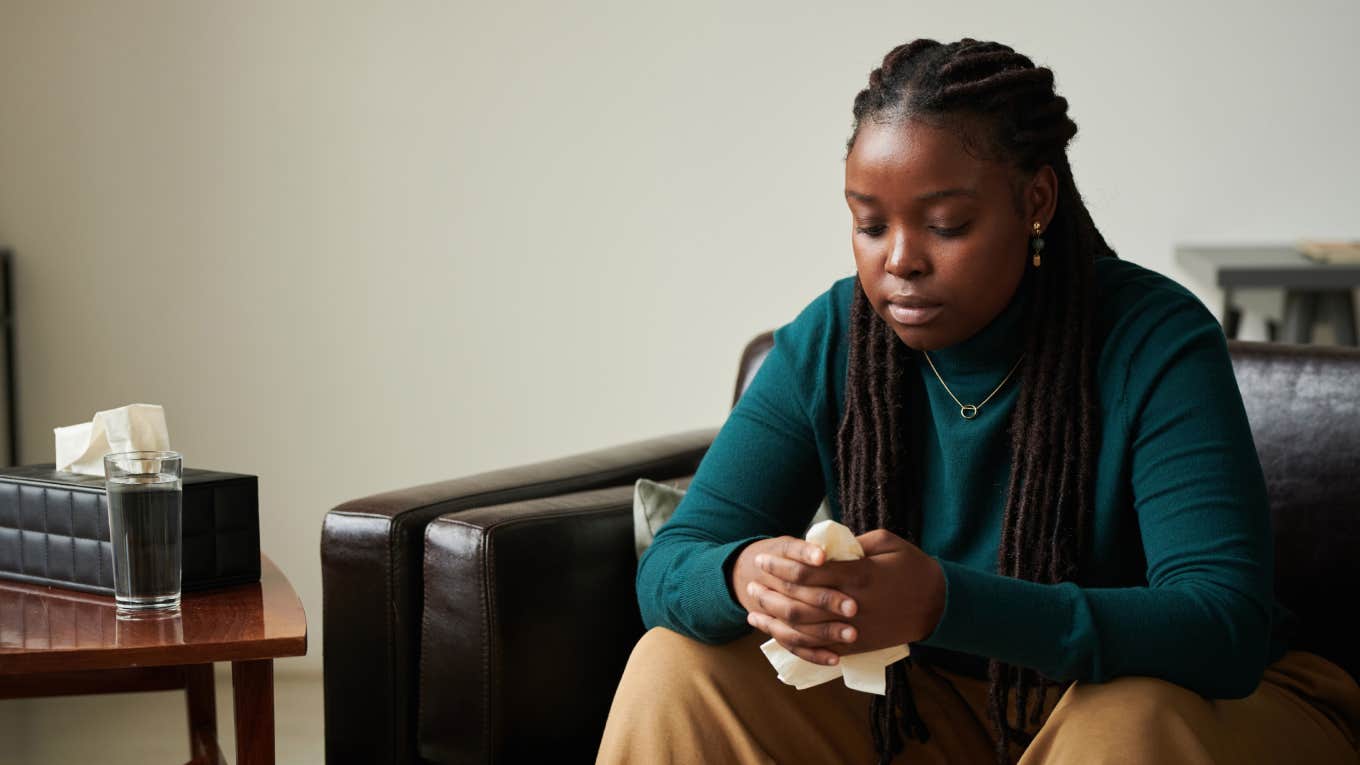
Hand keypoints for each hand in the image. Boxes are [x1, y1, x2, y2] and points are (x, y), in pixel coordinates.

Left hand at [739, 530, 945, 665]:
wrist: (939, 606)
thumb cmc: (913, 568)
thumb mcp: (887, 542)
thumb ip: (853, 543)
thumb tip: (824, 544)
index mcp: (859, 575)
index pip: (810, 571)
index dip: (783, 564)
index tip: (764, 557)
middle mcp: (853, 605)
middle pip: (802, 600)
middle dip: (773, 590)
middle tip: (751, 581)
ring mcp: (855, 629)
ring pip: (806, 629)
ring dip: (776, 619)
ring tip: (754, 608)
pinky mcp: (858, 647)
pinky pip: (820, 648)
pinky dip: (796, 643)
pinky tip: (777, 634)